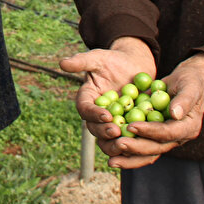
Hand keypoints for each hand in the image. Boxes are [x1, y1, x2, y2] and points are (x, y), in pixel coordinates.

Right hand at [60, 37, 162, 167]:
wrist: (135, 67)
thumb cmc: (114, 60)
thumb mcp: (99, 58)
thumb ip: (82, 61)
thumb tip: (62, 63)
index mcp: (87, 98)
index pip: (85, 109)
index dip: (93, 114)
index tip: (106, 115)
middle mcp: (96, 114)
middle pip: (94, 128)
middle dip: (104, 132)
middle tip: (117, 131)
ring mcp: (111, 123)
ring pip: (107, 140)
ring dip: (114, 145)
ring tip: (126, 143)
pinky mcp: (126, 128)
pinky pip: (125, 140)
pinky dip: (131, 145)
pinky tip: (141, 145)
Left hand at [116, 54, 203, 162]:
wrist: (188, 83)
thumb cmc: (189, 81)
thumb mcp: (190, 86)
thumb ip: (184, 100)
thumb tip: (175, 114)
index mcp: (189, 127)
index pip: (168, 133)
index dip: (150, 131)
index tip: (131, 126)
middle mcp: (178, 138)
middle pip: (156, 148)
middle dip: (136, 148)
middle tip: (118, 144)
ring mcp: (166, 140)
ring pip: (147, 155)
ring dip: (129, 159)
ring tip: (111, 161)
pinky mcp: (155, 138)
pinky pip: (141, 149)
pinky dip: (127, 153)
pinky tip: (111, 154)